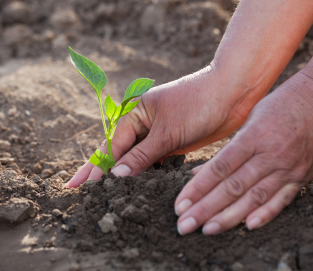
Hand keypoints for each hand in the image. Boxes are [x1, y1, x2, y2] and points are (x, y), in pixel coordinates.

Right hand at [64, 66, 266, 187]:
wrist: (232, 95)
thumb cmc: (198, 105)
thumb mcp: (167, 132)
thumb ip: (141, 156)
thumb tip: (115, 175)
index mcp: (136, 113)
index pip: (111, 146)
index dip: (96, 168)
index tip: (80, 187)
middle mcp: (144, 124)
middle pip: (118, 152)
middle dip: (101, 172)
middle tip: (79, 191)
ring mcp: (159, 134)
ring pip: (136, 159)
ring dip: (124, 176)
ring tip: (106, 196)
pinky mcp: (174, 143)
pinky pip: (154, 162)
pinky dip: (146, 174)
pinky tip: (138, 188)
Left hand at [174, 72, 312, 234]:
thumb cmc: (285, 101)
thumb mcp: (253, 116)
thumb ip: (231, 146)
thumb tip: (203, 172)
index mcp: (254, 135)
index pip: (219, 168)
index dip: (198, 189)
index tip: (180, 204)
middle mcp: (270, 154)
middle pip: (232, 187)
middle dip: (205, 208)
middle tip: (185, 225)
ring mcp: (289, 166)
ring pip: (255, 198)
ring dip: (229, 217)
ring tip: (208, 229)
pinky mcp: (304, 174)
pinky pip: (283, 199)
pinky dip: (267, 214)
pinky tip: (249, 225)